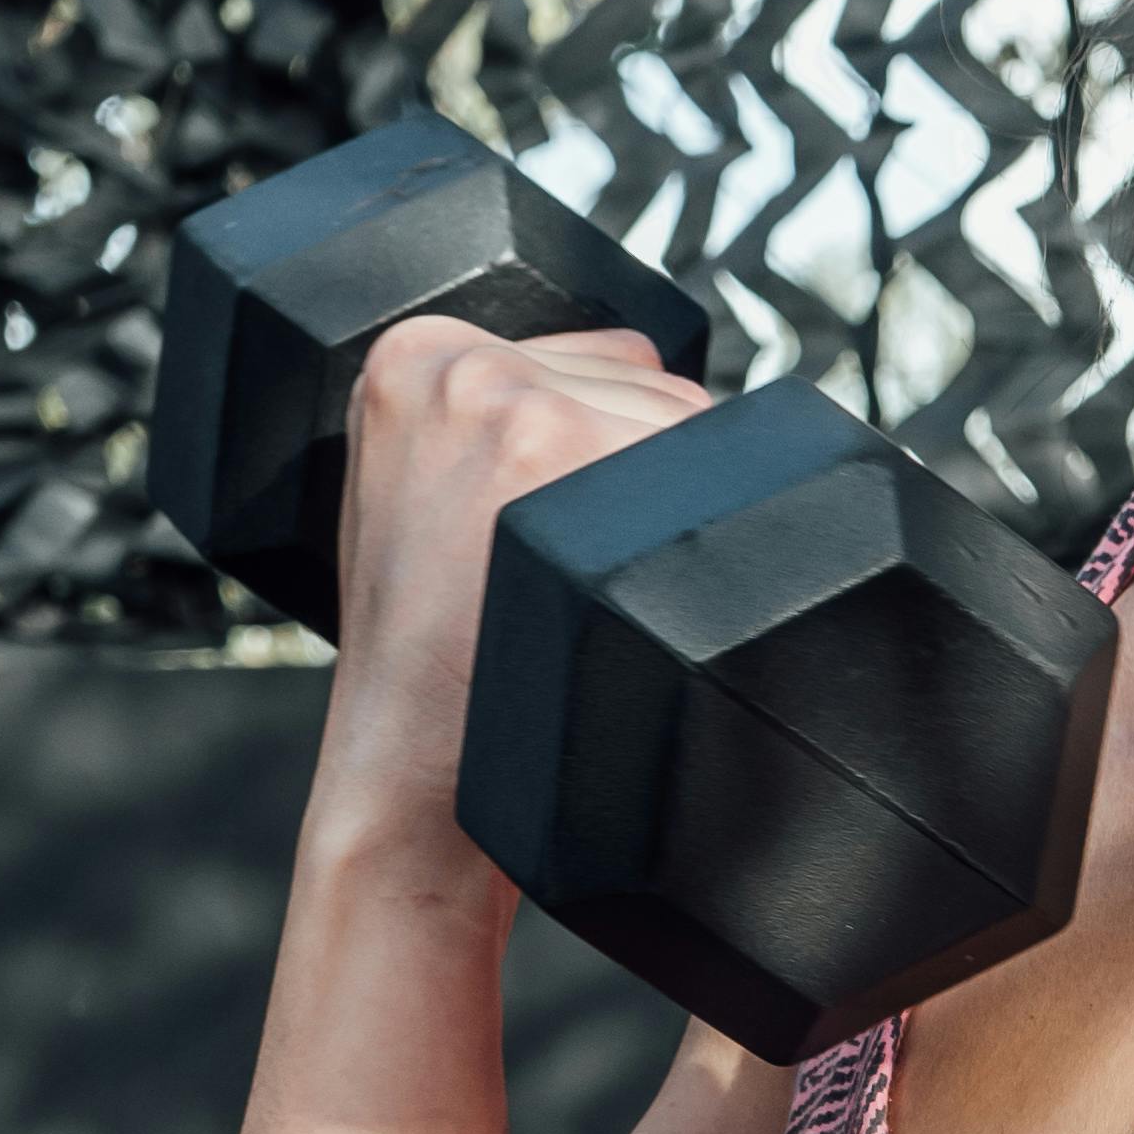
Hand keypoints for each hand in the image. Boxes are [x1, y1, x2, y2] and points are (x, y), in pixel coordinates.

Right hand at [299, 307, 715, 873]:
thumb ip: (494, 423)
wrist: (412, 778)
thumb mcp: (416, 501)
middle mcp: (465, 368)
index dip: (604, 448)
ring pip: (691, 426)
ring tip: (591, 594)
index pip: (592, 355)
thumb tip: (627, 384)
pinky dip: (707, 542)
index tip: (564, 520)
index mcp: (413, 359)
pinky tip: (633, 596)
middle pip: (649, 386)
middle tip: (571, 576)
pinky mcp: (579, 457)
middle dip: (640, 477)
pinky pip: (721, 471)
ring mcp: (524, 410)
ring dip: (675, 513)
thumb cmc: (427, 668)